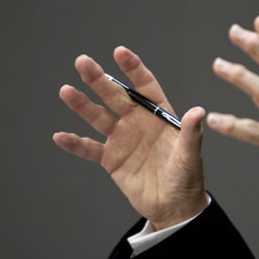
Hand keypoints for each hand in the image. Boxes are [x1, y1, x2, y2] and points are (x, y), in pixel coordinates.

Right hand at [53, 46, 207, 229]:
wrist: (175, 207)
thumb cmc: (187, 177)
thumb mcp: (190, 155)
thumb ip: (191, 134)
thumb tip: (198, 111)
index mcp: (159, 115)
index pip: (145, 86)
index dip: (133, 69)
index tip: (119, 52)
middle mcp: (138, 122)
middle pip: (116, 96)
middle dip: (100, 79)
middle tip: (83, 62)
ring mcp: (122, 140)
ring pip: (99, 117)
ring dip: (82, 105)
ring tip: (66, 91)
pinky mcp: (111, 160)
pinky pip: (90, 149)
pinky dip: (75, 144)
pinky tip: (59, 136)